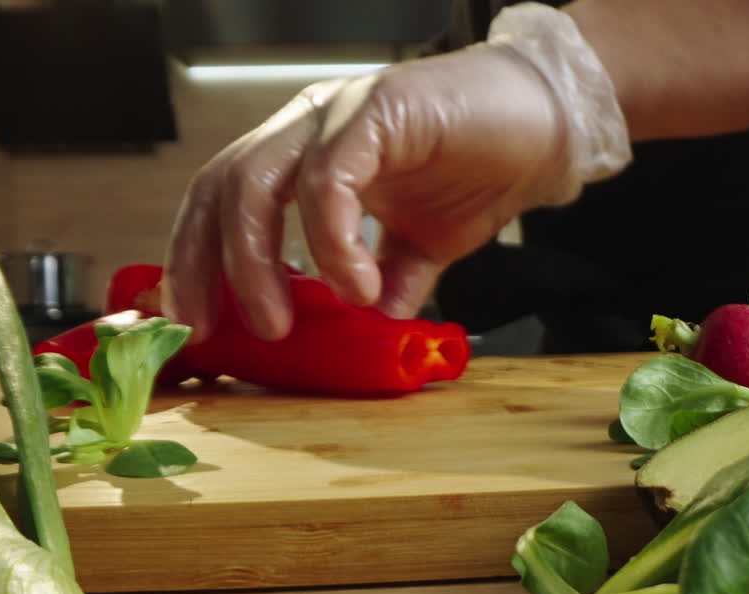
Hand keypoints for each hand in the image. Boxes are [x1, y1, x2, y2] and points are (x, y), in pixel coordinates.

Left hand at [162, 44, 570, 341]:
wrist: (551, 129)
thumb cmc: (483, 170)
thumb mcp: (421, 248)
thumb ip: (387, 283)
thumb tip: (370, 331)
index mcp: (307, 158)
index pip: (223, 202)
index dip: (197, 260)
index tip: (198, 322)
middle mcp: (309, 130)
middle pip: (219, 189)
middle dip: (203, 264)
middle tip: (213, 328)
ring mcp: (338, 116)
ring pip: (255, 182)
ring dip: (254, 261)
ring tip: (279, 321)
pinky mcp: (375, 109)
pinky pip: (327, 179)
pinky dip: (330, 241)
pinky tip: (356, 287)